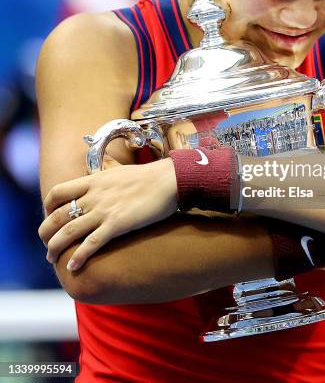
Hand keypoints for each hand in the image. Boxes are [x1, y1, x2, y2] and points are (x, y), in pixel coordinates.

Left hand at [38, 157, 177, 270]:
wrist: (169, 181)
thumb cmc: (148, 176)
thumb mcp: (120, 170)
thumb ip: (106, 171)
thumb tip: (102, 167)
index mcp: (93, 180)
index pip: (57, 192)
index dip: (47, 207)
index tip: (49, 217)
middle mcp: (94, 196)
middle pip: (56, 216)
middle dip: (45, 233)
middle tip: (47, 245)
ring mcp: (104, 210)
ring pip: (68, 232)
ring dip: (55, 249)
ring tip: (52, 259)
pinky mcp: (117, 224)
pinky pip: (91, 244)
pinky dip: (79, 257)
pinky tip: (73, 267)